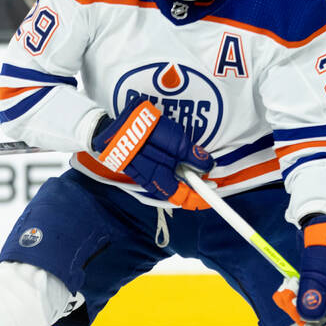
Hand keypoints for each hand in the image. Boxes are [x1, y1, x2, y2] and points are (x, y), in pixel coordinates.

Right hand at [90, 99, 213, 206]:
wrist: (112, 126)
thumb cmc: (143, 133)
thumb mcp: (174, 141)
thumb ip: (192, 155)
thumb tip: (208, 165)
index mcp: (160, 181)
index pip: (185, 198)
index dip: (201, 197)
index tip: (214, 192)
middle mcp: (151, 183)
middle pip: (178, 191)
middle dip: (192, 184)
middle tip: (205, 173)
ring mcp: (144, 176)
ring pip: (169, 182)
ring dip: (181, 174)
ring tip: (187, 162)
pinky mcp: (139, 167)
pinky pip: (159, 173)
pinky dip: (170, 168)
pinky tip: (172, 156)